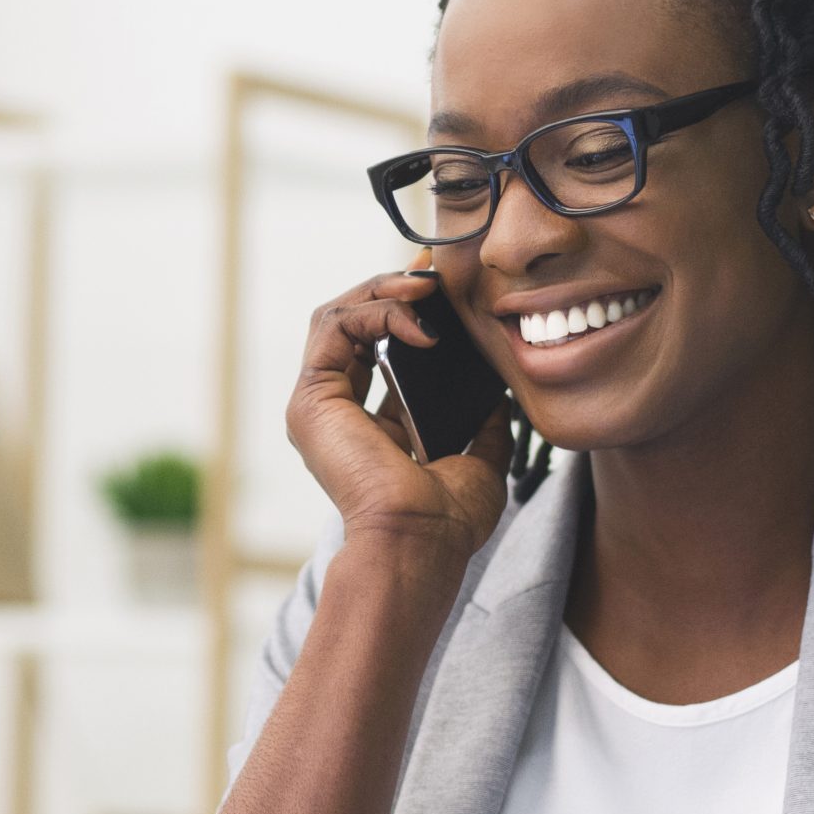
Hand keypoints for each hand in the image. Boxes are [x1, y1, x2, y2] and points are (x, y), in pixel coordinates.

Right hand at [291, 270, 511, 566]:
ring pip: (337, 315)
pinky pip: (336, 327)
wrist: (421, 542)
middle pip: (353, 323)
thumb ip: (484, 425)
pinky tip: (420, 322)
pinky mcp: (312, 399)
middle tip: (435, 270)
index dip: (409, 311)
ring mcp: (318, 405)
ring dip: (382, 290)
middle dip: (394, 287)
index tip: (445, 288)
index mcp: (368, 427)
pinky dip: (377, 310)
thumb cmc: (445, 520)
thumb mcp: (479, 459)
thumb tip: (502, 396)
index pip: (380, 348)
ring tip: (426, 285)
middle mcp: (336, 412)